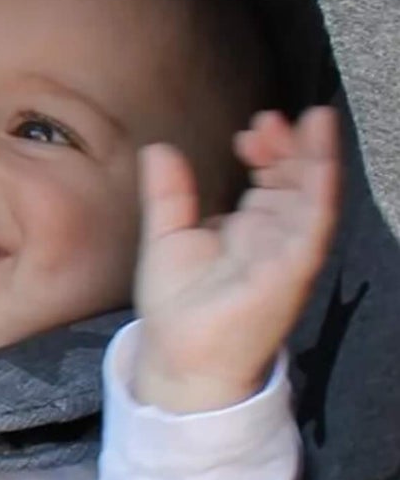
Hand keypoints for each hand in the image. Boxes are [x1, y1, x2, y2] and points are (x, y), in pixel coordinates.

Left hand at [131, 106, 340, 412]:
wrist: (178, 359)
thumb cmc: (177, 307)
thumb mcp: (167, 239)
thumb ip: (168, 195)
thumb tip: (158, 148)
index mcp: (249, 227)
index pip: (271, 177)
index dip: (267, 150)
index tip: (249, 131)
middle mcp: (275, 236)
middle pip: (297, 180)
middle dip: (291, 146)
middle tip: (271, 120)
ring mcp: (287, 253)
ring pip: (314, 196)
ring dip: (315, 158)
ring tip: (313, 121)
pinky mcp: (292, 272)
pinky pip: (315, 229)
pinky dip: (321, 195)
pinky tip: (320, 166)